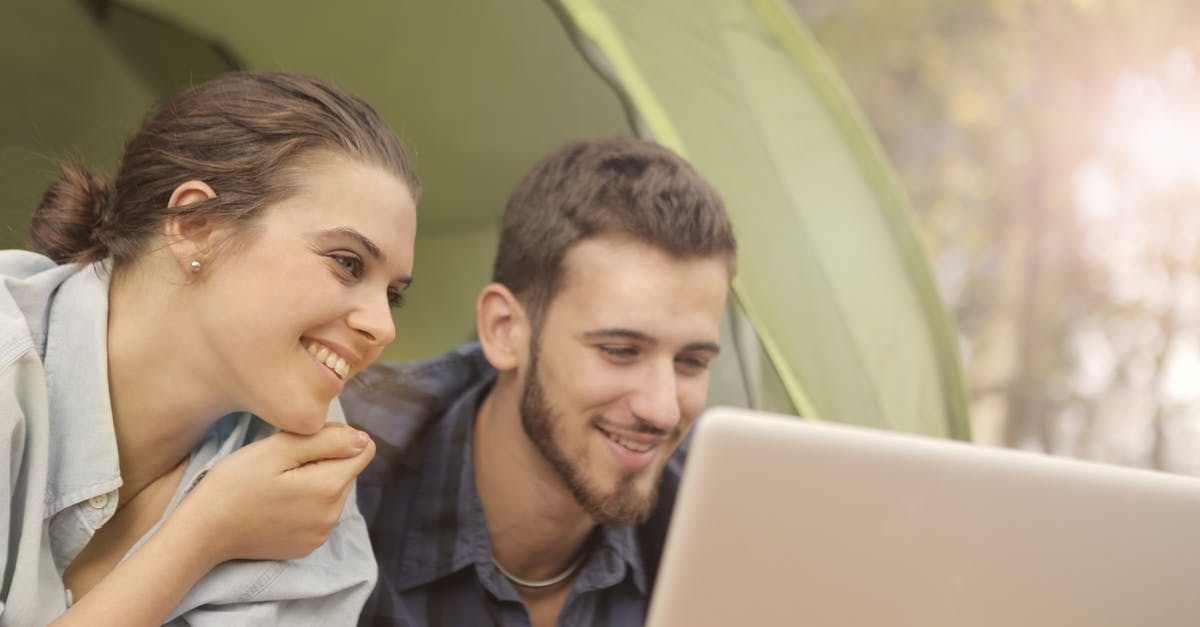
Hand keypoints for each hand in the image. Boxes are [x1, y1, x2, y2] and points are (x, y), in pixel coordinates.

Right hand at [169, 422, 375, 564]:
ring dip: (314, 481)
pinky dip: (305, 504)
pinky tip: (276, 503)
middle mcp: (332, 516)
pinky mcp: (307, 546)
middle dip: (324, 460)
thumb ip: (326, 440)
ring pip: (334, 492)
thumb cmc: (233, 485)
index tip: (303, 443)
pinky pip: (320, 514)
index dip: (335, 438)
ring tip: (276, 484)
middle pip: (347, 471)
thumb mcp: (276, 450)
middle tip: (283, 463)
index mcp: (329, 488)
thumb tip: (364, 439)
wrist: (202, 532)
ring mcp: (320, 535)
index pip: (363, 450)